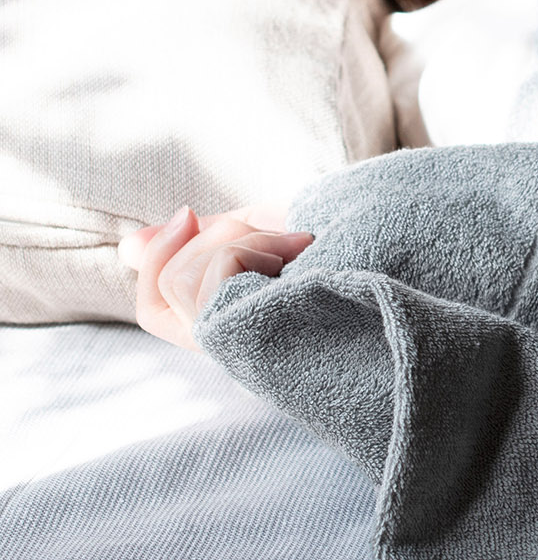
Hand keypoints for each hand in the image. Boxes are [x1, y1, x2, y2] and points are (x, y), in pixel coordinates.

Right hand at [118, 203, 312, 350]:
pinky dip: (257, 248)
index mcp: (225, 328)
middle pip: (173, 281)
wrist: (388, 246)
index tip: (187, 214)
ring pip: (189, 278)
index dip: (157, 255)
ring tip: (298, 244)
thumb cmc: (325, 248)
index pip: (153, 309)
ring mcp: (242, 344)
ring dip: (247, 241)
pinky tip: (302, 252)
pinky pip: (222, 272)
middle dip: (222, 236)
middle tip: (283, 237)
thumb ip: (196, 244)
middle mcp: (229, 345)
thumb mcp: (252, 238)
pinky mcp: (263, 334)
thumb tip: (126, 249)